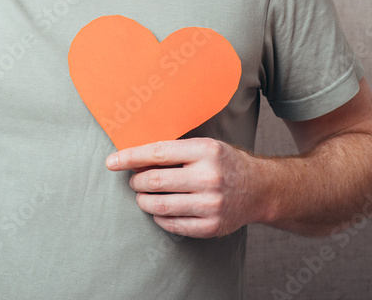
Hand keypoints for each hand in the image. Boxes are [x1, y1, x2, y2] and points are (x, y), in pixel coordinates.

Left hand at [106, 137, 264, 237]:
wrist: (259, 188)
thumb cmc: (225, 163)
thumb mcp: (205, 146)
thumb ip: (175, 151)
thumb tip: (134, 158)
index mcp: (205, 151)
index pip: (157, 153)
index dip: (130, 158)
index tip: (112, 162)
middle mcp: (208, 177)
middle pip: (155, 181)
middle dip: (137, 182)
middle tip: (135, 181)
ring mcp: (211, 204)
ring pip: (160, 205)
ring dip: (144, 201)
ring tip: (143, 196)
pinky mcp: (211, 226)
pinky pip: (172, 225)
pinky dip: (159, 217)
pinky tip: (160, 210)